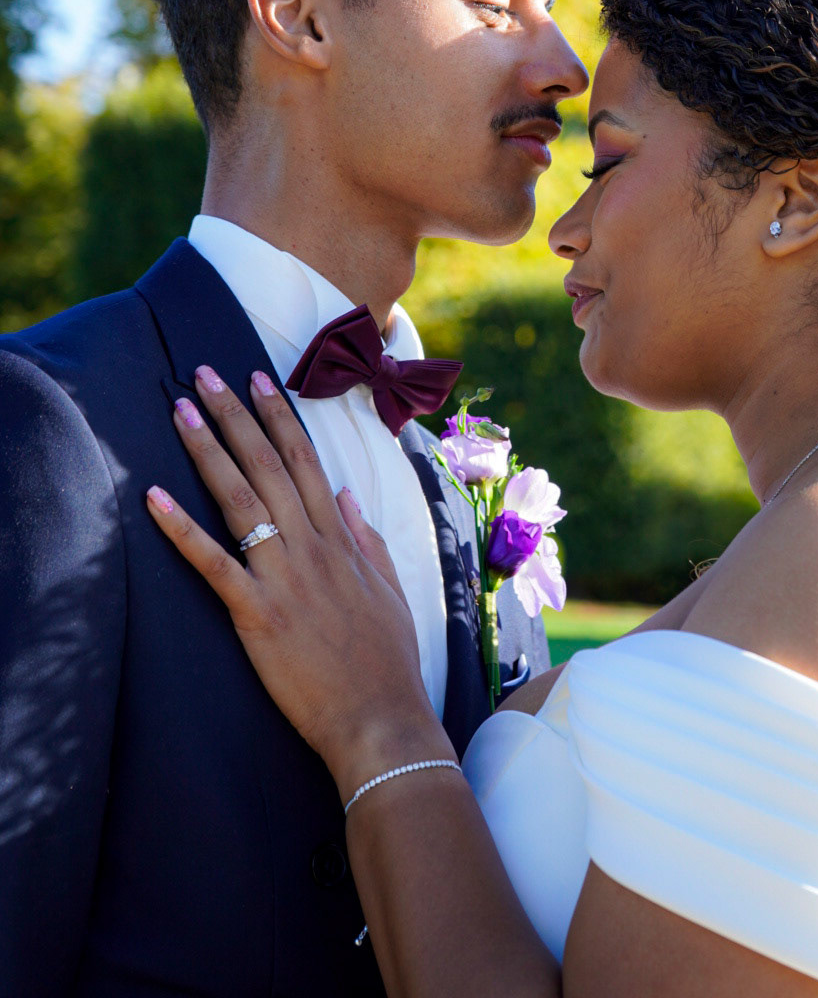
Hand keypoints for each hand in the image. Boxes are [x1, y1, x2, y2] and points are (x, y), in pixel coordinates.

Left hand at [147, 367, 453, 796]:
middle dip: (235, 414)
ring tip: (180, 412)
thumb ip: (366, 536)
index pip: (306, 460)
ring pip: (240, 499)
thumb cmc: (386, 661)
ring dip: (207, 451)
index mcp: (341, 538)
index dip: (279, 416)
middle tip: (204, 374)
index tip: (258, 378)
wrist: (380, 719)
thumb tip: (348, 493)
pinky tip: (155, 497)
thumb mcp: (388, 587)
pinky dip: (182, 528)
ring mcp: (283, 577)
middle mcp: (311, 546)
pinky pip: (214, 562)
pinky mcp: (257, 614)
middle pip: (267, 465)